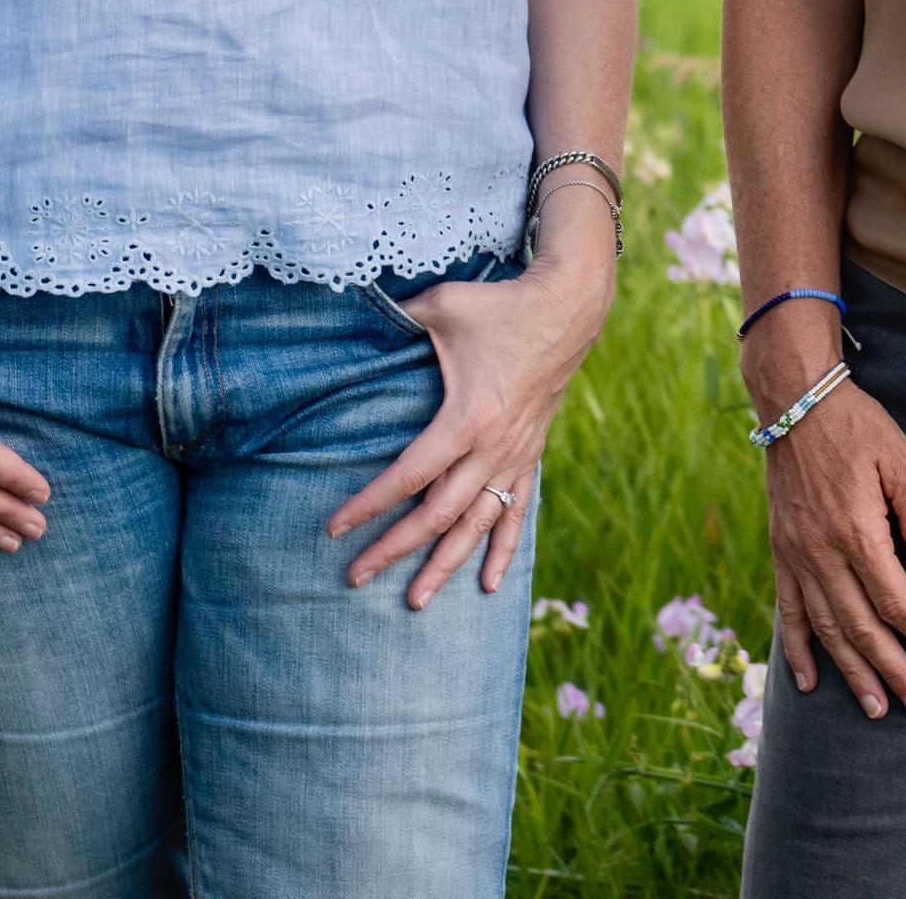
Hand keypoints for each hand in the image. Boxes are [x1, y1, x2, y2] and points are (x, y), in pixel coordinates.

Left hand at [327, 239, 613, 608]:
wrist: (569, 305)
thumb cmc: (501, 304)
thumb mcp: (442, 306)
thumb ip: (397, 318)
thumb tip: (355, 313)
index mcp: (467, 418)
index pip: (409, 476)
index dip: (370, 504)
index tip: (336, 528)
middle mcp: (493, 448)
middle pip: (438, 515)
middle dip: (395, 549)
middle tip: (355, 577)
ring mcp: (515, 455)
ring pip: (477, 525)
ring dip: (446, 564)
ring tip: (416, 601)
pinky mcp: (531, 453)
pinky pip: (516, 511)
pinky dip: (502, 549)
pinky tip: (489, 585)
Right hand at [753, 313, 905, 719]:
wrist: (797, 402)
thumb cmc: (859, 427)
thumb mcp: (903, 462)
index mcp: (857, 532)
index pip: (896, 602)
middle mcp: (822, 553)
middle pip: (860, 627)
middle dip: (892, 670)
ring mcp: (796, 556)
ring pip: (825, 629)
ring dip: (851, 672)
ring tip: (875, 708)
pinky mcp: (781, 551)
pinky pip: (789, 611)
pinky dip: (798, 650)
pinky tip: (809, 682)